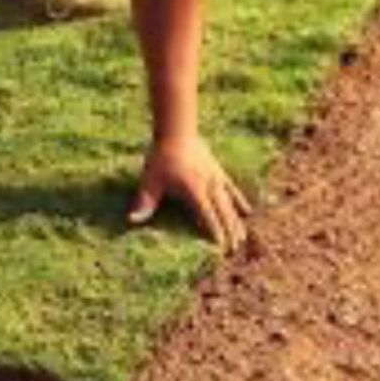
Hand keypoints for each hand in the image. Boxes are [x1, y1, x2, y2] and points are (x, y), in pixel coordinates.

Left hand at [128, 137, 251, 251]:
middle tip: (234, 249)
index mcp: (194, 191)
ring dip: (236, 221)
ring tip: (243, 237)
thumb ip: (145, 201)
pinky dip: (239, 201)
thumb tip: (132, 220)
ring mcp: (216, 179)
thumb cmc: (162, 157)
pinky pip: (232, 189)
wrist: (177, 131)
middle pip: (223, 213)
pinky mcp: (219, 172)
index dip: (215, 231)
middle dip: (230, 231)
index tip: (221, 247)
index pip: (207, 215)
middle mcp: (209, 187)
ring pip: (230, 204)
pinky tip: (247, 211)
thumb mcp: (151, 180)